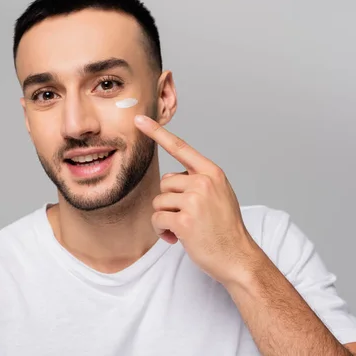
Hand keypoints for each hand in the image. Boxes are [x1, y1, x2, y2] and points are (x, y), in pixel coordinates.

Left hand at [134, 114, 262, 285]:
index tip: (139, 119)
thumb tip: (172, 179)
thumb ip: (198, 181)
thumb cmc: (225, 228)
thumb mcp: (219, 194)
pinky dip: (162, 231)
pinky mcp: (184, 220)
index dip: (157, 132)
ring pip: (159, 201)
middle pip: (164, 181)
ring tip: (184, 228)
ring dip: (165, 218)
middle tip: (186, 216)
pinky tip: (177, 237)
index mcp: (212, 173)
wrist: (237, 257)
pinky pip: (157, 219)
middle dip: (169, 201)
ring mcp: (194, 201)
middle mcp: (203, 182)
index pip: (180, 147)